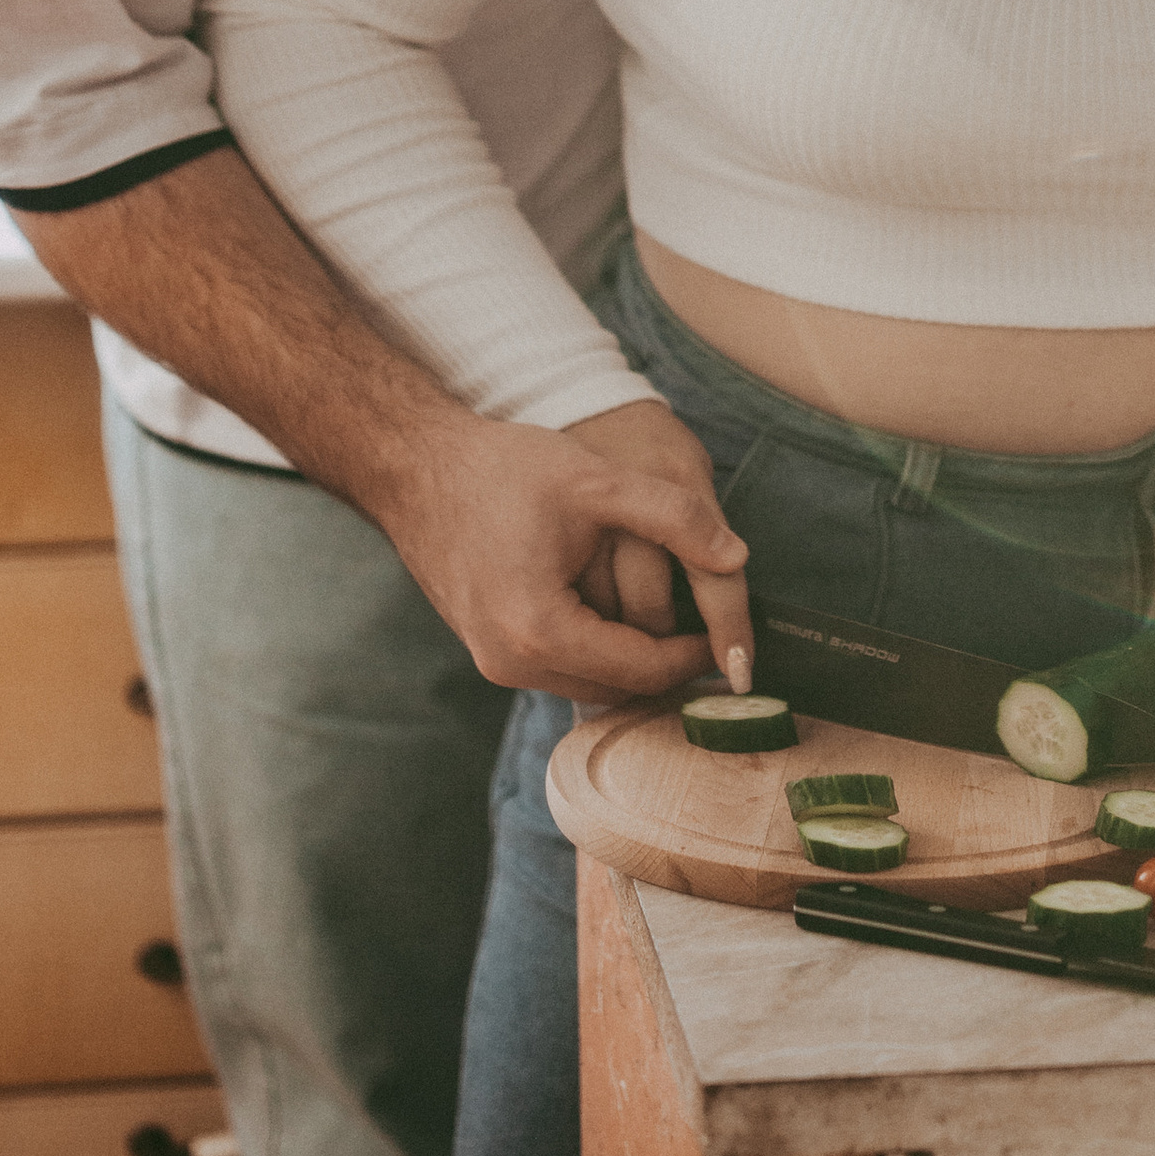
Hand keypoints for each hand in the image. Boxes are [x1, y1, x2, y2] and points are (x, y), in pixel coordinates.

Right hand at [376, 399, 752, 703]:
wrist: (415, 466)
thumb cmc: (501, 469)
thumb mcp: (598, 481)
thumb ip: (675, 516)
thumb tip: (738, 557)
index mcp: (539, 631)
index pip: (643, 669)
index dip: (695, 655)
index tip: (730, 637)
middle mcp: (511, 664)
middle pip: (616, 689)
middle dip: (666, 665)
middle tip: (711, 632)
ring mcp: (494, 662)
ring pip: (588, 682)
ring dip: (631, 657)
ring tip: (675, 617)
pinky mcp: (488, 649)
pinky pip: (558, 665)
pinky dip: (596, 646)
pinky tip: (620, 606)